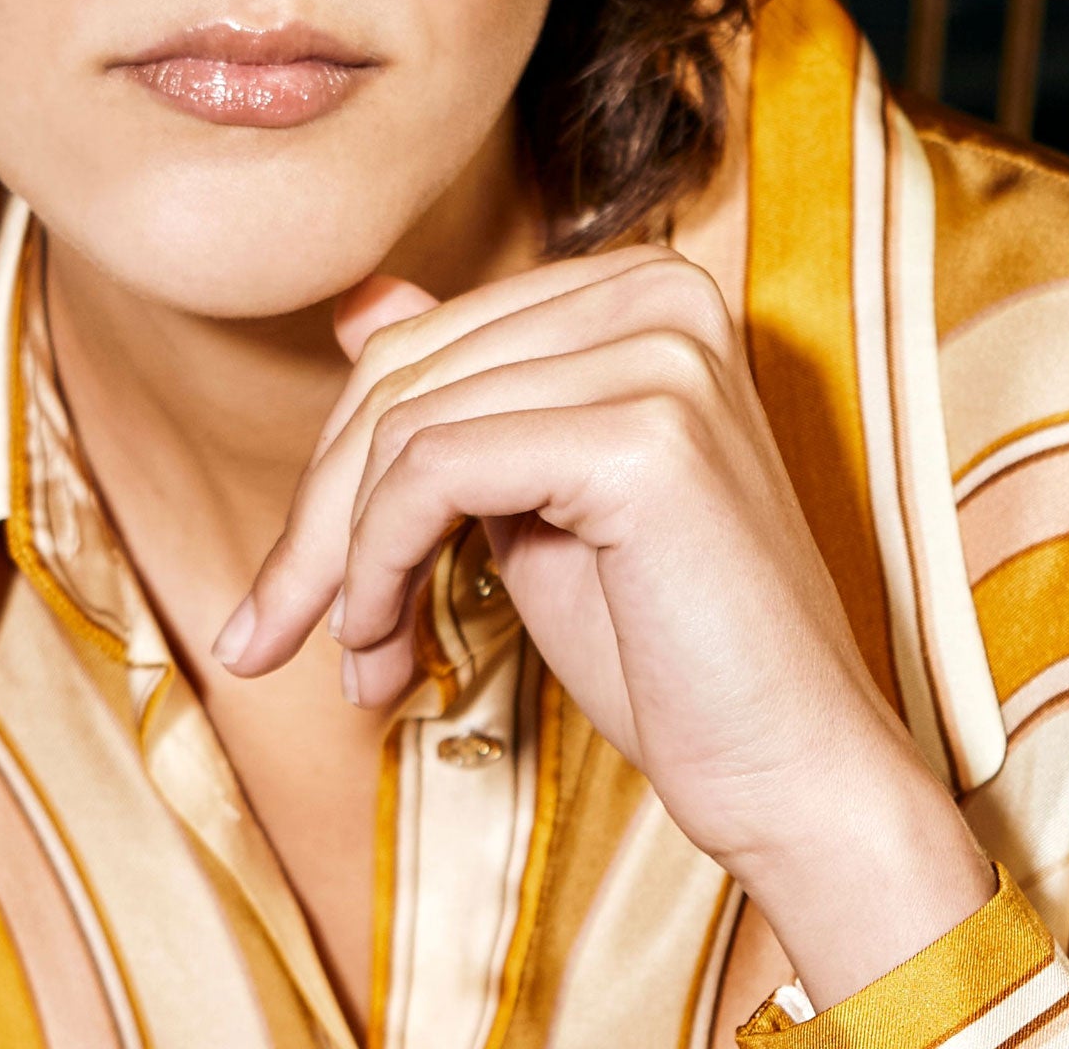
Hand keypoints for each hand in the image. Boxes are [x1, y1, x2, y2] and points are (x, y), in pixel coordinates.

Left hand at [211, 244, 992, 1006]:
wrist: (797, 780)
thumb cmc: (664, 651)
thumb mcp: (529, 497)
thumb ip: (461, 394)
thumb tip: (358, 304)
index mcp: (638, 288)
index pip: (423, 343)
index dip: (339, 465)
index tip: (298, 582)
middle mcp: (657, 292)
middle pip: (403, 377)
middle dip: (318, 516)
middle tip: (271, 632)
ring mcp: (660, 354)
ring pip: (404, 428)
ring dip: (344, 562)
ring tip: (357, 661)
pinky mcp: (645, 434)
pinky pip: (434, 472)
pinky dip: (378, 565)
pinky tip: (384, 645)